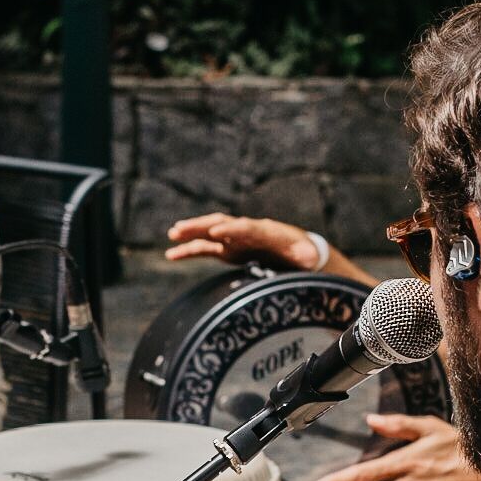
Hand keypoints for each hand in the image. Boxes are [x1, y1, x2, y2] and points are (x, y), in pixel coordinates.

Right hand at [165, 213, 370, 283]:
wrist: (299, 252)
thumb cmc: (303, 254)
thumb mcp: (307, 256)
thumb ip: (306, 255)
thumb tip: (309, 257)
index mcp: (266, 231)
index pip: (248, 228)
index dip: (234, 229)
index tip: (219, 231)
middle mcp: (247, 231)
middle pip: (222, 223)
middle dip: (203, 225)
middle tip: (182, 228)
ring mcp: (235, 240)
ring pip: (209, 233)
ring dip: (191, 233)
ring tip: (171, 235)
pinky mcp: (229, 251)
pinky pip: (206, 249)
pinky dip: (189, 251)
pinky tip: (172, 254)